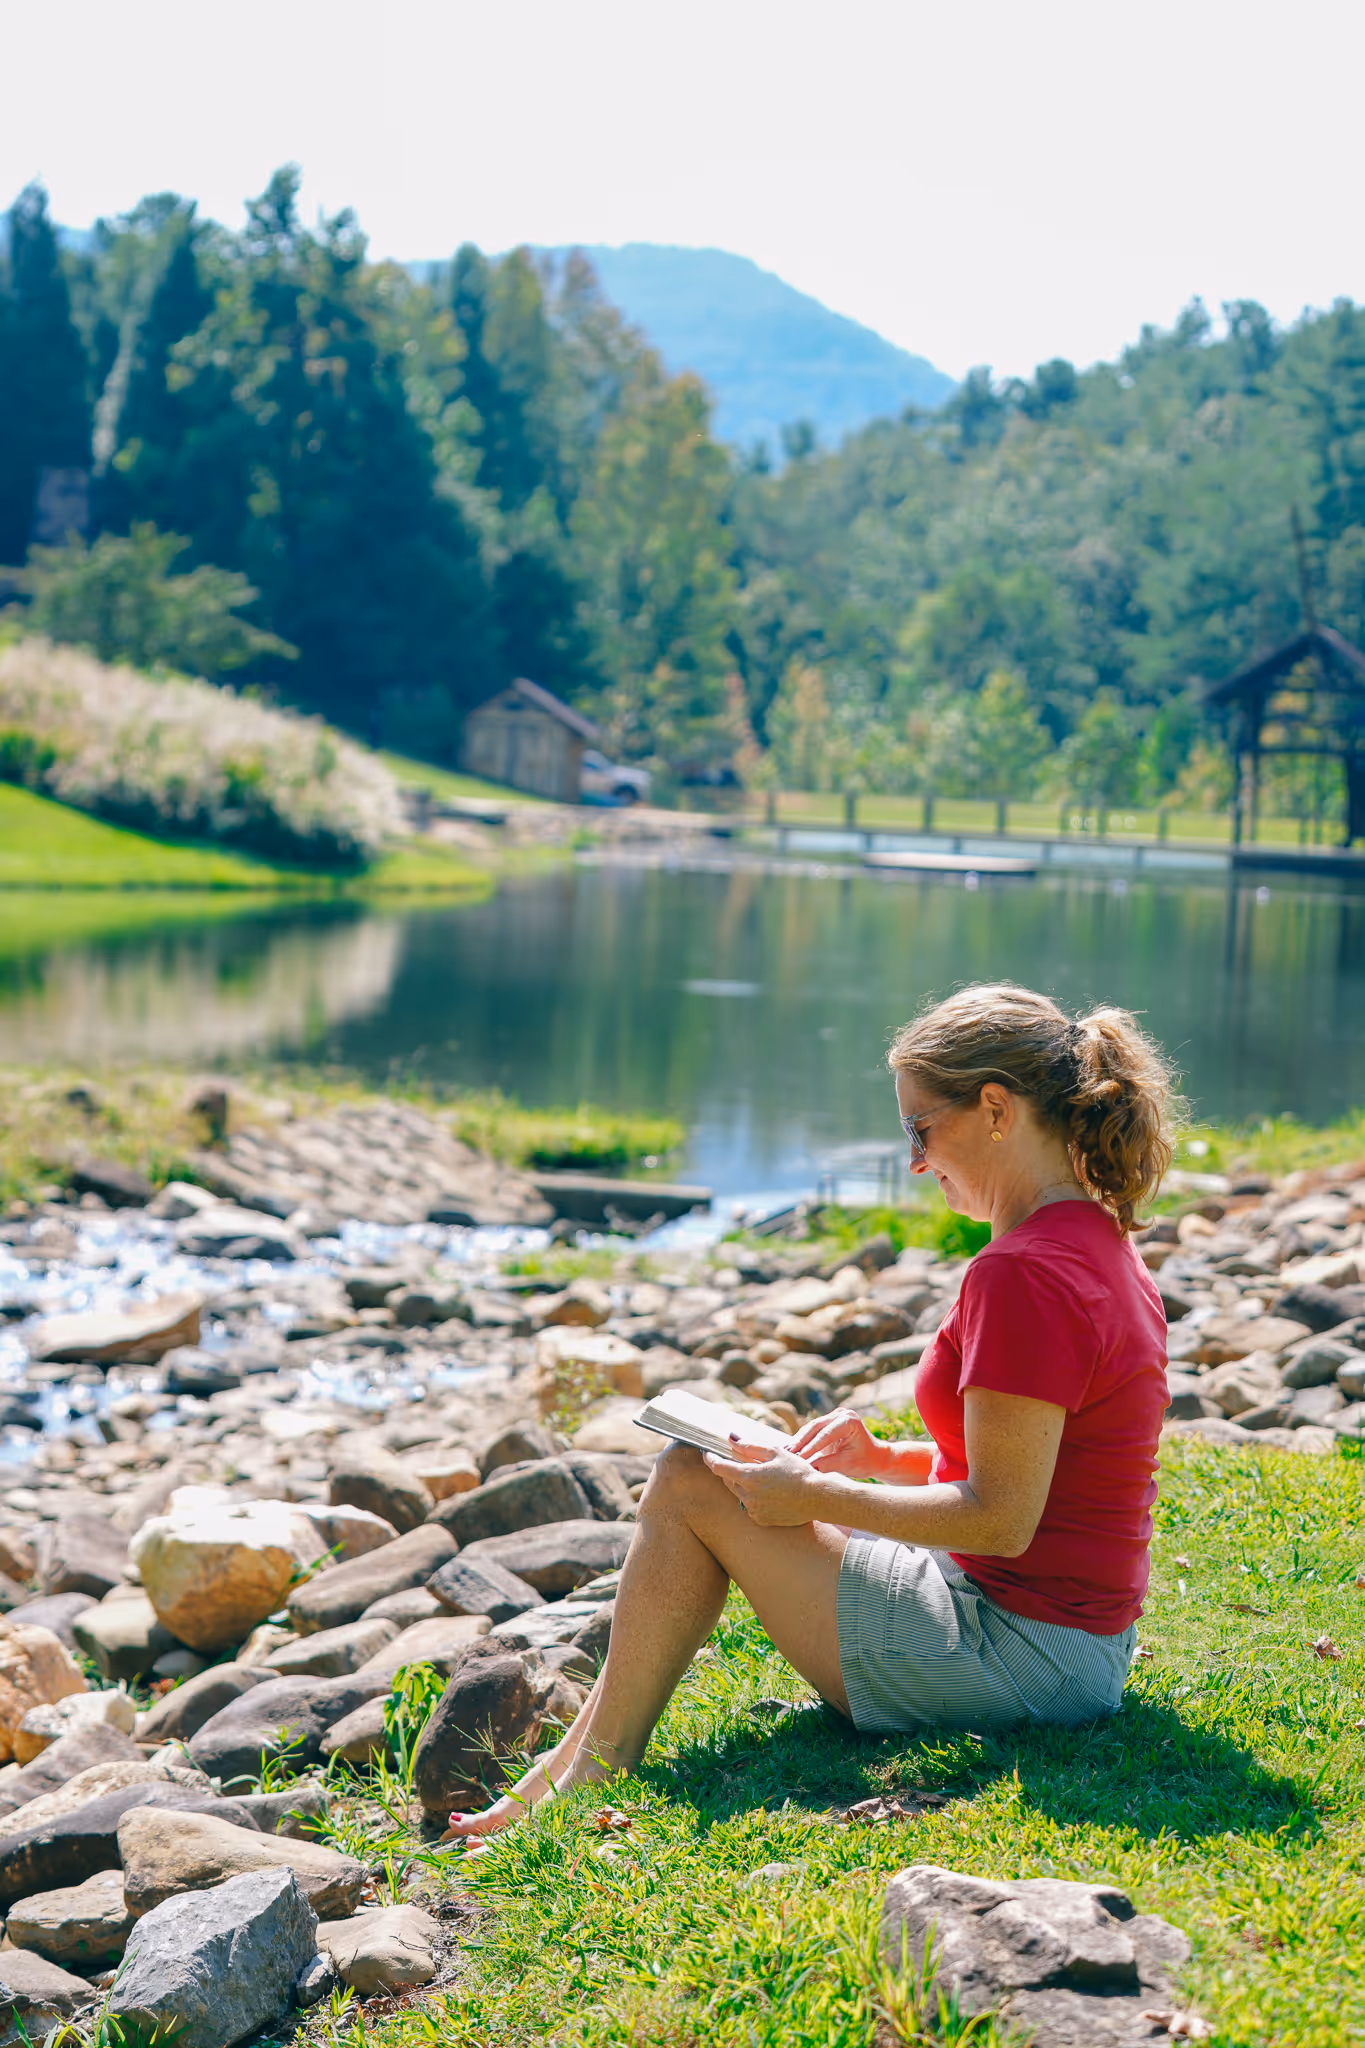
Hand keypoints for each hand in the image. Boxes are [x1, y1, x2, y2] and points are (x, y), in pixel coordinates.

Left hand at [703, 1441, 824, 1525]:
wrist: (817, 1498)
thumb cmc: (798, 1471)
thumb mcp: (774, 1453)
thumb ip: (749, 1447)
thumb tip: (730, 1439)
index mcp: (749, 1477)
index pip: (719, 1468)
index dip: (710, 1459)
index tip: (707, 1453)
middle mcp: (747, 1496)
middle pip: (729, 1480)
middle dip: (732, 1470)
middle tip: (746, 1462)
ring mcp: (754, 1510)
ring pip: (740, 1493)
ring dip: (745, 1484)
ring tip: (766, 1478)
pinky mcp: (761, 1520)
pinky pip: (750, 1506)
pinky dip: (755, 1497)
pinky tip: (772, 1492)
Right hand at [786, 1408, 887, 1481]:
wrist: (875, 1457)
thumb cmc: (865, 1461)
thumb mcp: (847, 1465)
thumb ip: (827, 1465)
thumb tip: (806, 1469)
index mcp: (849, 1420)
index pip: (825, 1434)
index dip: (810, 1447)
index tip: (798, 1459)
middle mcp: (841, 1414)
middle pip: (814, 1427)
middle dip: (800, 1442)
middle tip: (785, 1453)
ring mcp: (833, 1416)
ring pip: (810, 1428)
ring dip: (798, 1441)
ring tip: (783, 1452)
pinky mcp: (827, 1423)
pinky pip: (811, 1432)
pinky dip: (801, 1441)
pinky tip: (789, 1450)